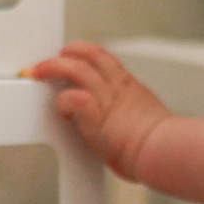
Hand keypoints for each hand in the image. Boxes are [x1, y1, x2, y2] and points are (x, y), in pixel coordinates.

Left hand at [26, 42, 170, 181]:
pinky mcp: (95, 114)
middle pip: (90, 54)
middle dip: (67, 52)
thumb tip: (126, 132)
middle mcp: (117, 88)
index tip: (74, 57)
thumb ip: (132, 120)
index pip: (105, 59)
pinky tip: (61, 112)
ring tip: (38, 72)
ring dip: (52, 67)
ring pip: (75, 68)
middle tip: (50, 59)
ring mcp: (105, 98)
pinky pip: (71, 98)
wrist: (165, 151)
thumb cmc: (161, 146)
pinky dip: (61, 102)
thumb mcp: (147, 121)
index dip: (86, 54)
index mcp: (130, 88)